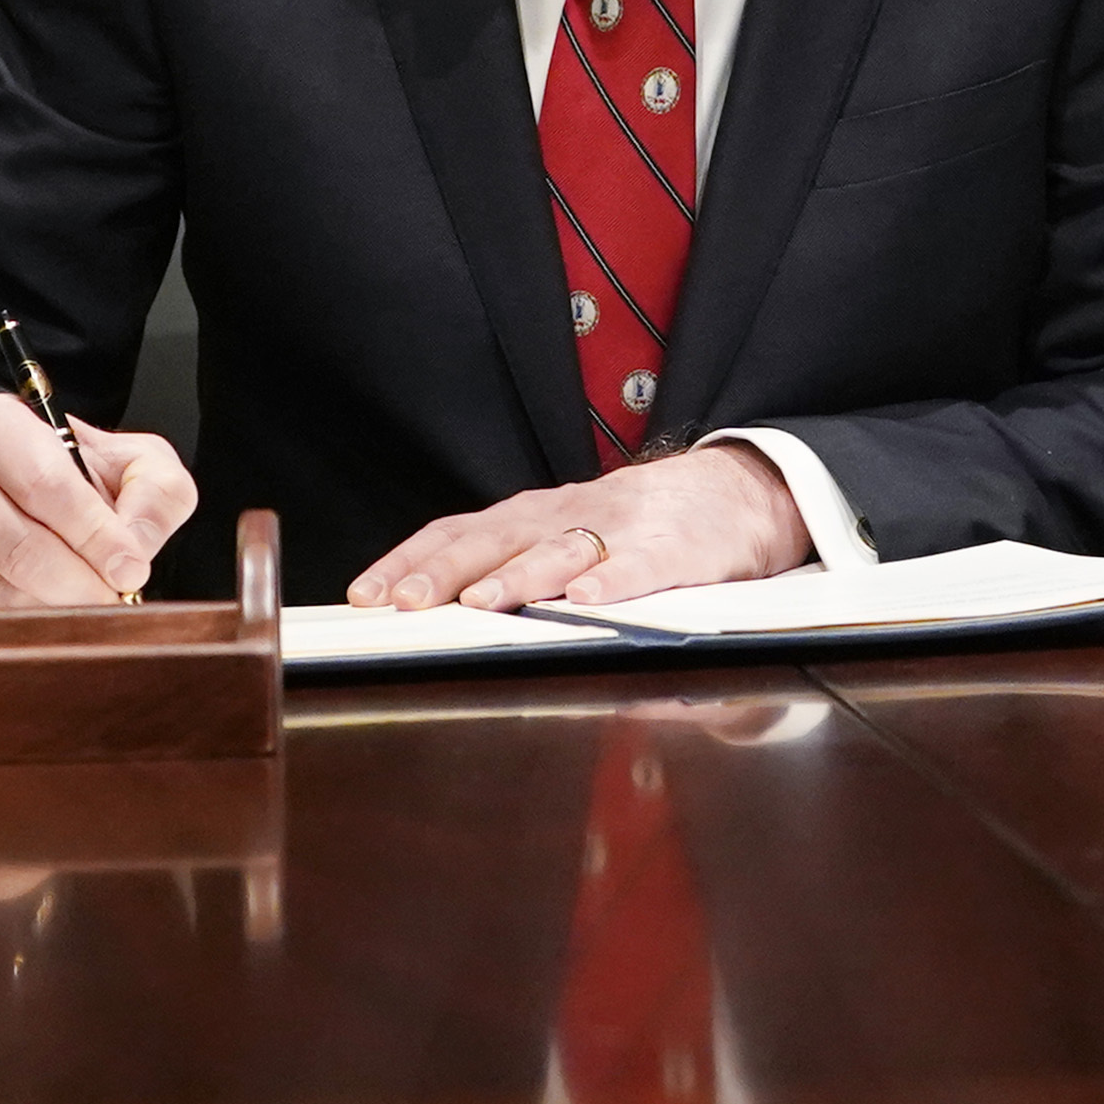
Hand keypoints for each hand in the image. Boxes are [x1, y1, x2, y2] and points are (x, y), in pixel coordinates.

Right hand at [0, 390, 196, 606]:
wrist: (10, 485)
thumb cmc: (72, 472)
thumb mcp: (129, 460)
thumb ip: (154, 490)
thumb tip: (136, 545)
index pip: (44, 485)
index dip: (94, 534)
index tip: (131, 568)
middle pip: (17, 546)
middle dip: (79, 583)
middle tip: (116, 597)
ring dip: (54, 609)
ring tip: (89, 603)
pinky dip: (22, 626)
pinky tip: (52, 612)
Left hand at [346, 441, 810, 612]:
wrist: (739, 491)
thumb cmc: (640, 525)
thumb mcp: (567, 538)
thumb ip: (514, 568)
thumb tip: (442, 612)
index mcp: (535, 517)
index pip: (456, 532)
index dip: (409, 561)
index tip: (364, 594)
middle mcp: (567, 515)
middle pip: (496, 539)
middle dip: (446, 571)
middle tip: (404, 602)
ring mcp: (620, 528)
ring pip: (560, 551)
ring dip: (519, 578)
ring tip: (482, 605)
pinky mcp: (675, 550)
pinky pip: (639, 566)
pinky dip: (612, 582)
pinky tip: (587, 602)